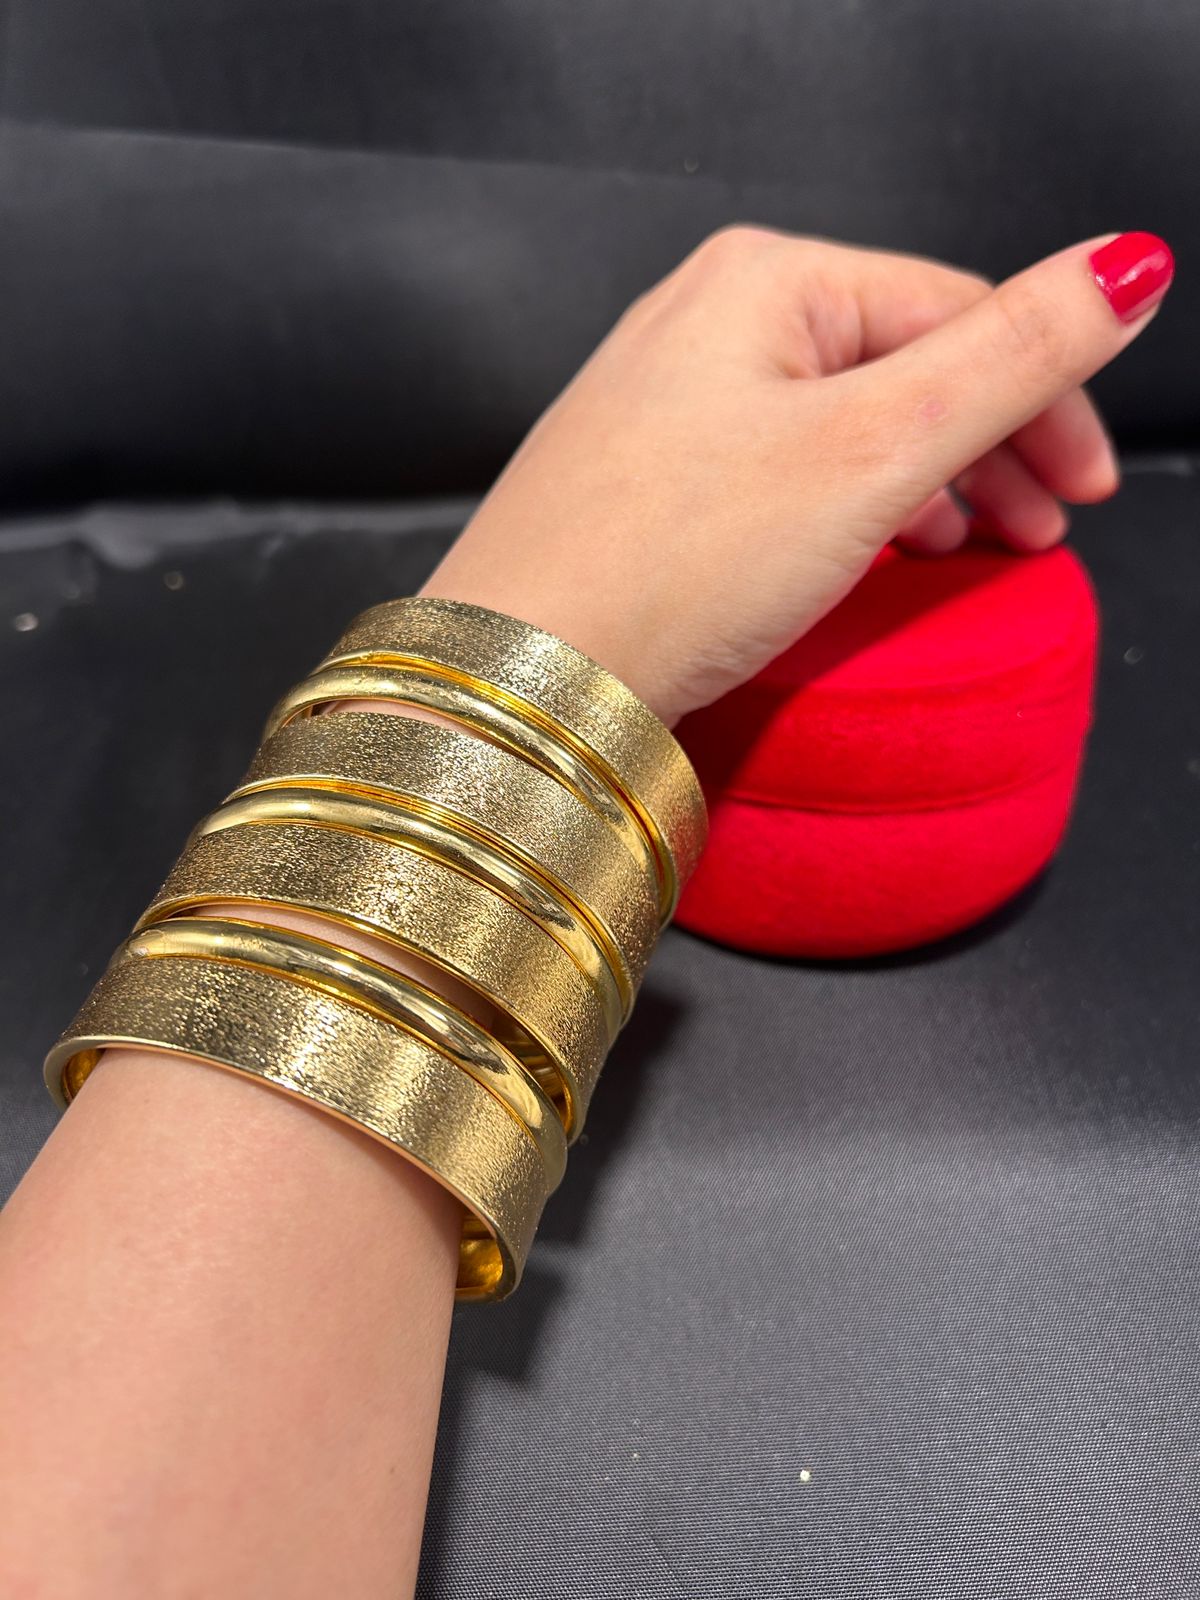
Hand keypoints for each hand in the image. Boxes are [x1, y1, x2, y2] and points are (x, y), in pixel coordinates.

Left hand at [423, 228, 1172, 725]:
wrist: (521, 677)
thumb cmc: (664, 563)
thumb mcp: (874, 451)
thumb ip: (1009, 357)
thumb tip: (1116, 274)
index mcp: (763, 280)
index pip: (955, 311)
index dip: (1044, 399)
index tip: (1086, 489)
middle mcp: (704, 325)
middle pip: (900, 367)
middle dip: (988, 448)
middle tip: (1038, 529)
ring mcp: (667, 406)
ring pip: (843, 427)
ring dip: (926, 485)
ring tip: (968, 548)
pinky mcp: (649, 486)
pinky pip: (784, 477)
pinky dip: (849, 514)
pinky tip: (868, 556)